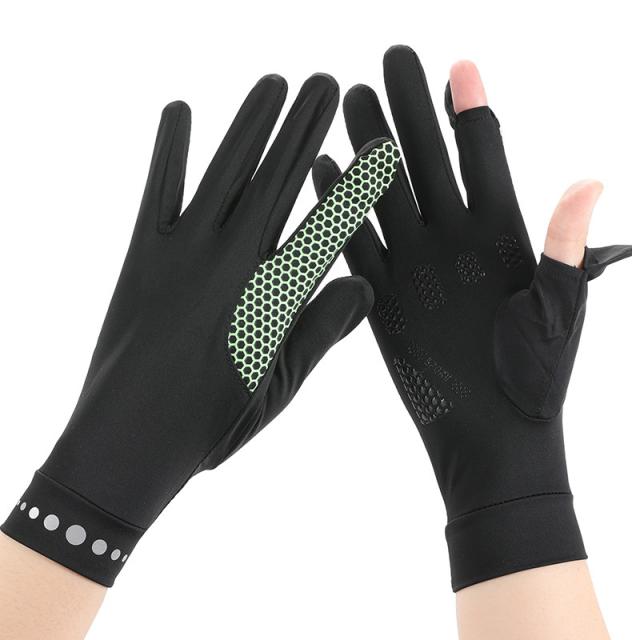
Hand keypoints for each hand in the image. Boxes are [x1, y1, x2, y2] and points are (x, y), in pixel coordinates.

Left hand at [2, 74, 398, 585]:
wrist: (127, 442)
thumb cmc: (211, 422)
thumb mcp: (280, 387)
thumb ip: (323, 331)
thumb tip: (369, 285)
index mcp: (274, 300)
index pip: (326, 228)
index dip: (353, 185)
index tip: (375, 148)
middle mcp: (232, 264)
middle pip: (277, 184)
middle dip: (304, 130)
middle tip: (327, 84)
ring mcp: (184, 253)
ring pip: (226, 174)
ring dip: (251, 125)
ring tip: (275, 82)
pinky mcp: (143, 254)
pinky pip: (158, 190)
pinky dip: (169, 149)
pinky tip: (179, 109)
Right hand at [313, 45, 631, 590]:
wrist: (491, 436)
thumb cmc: (534, 381)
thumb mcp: (558, 312)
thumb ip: (563, 249)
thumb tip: (591, 182)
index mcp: (501, 236)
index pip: (484, 157)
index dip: (470, 111)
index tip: (459, 65)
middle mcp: (453, 241)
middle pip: (428, 161)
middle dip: (410, 110)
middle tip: (392, 59)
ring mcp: (415, 265)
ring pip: (387, 194)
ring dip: (370, 149)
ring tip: (351, 100)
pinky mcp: (383, 295)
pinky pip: (357, 243)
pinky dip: (340, 209)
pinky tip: (325, 171)